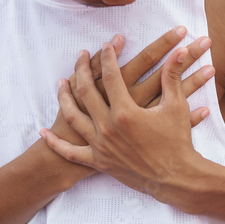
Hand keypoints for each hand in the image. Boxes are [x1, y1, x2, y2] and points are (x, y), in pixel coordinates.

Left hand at [40, 37, 214, 203]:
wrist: (175, 179)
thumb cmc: (177, 142)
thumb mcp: (176, 106)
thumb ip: (173, 76)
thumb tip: (179, 51)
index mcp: (126, 112)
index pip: (111, 76)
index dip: (108, 57)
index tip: (108, 44)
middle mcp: (108, 127)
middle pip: (86, 92)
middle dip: (82, 69)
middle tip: (81, 55)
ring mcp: (100, 146)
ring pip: (73, 117)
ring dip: (64, 98)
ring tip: (61, 82)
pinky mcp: (98, 162)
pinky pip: (70, 153)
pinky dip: (55, 143)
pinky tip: (45, 131)